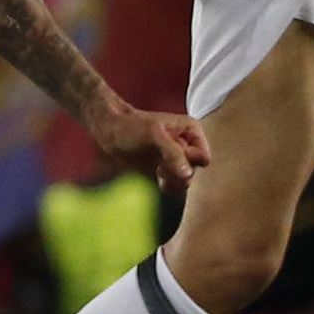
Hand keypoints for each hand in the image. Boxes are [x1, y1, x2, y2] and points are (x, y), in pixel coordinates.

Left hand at [89, 102, 211, 194]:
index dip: (187, 160)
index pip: (203, 157)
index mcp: (191, 130)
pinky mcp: (166, 171)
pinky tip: (156, 175)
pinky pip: (175, 187)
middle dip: (176, 170)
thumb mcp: (153, 135)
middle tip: (159, 162)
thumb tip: (188, 175)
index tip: (167, 153)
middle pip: (194, 171)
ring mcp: (177, 159)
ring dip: (170, 179)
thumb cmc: (131, 127)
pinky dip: (167, 185)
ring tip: (156, 167)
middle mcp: (188, 145)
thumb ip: (173, 153)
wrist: (110, 133)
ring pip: (185, 181)